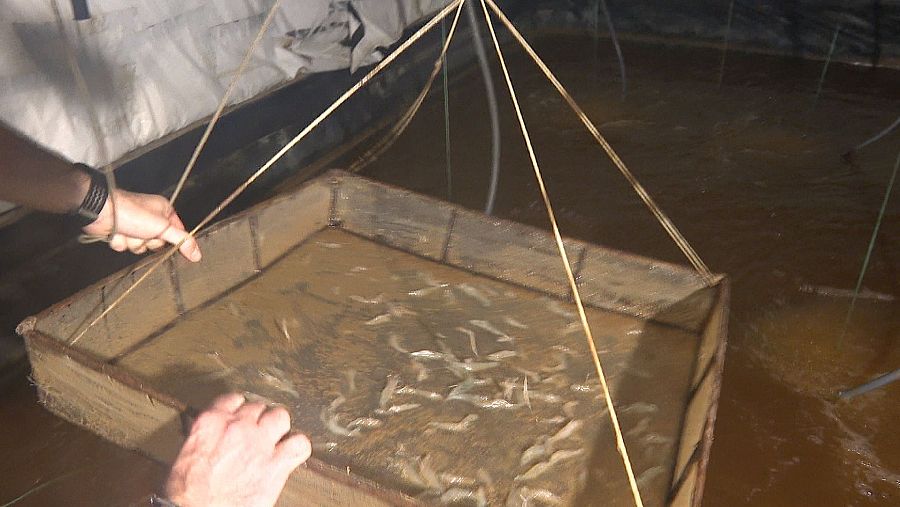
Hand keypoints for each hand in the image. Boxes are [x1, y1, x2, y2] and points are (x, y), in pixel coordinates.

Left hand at [82, 189, 201, 261]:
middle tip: (143, 232)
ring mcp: (135, 226)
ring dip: (133, 243)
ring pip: (141, 247)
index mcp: (164, 211)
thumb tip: (198, 255)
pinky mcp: (122, 232)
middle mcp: (151, 218)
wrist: (102, 211)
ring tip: (128, 231)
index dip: (173, 240)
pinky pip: (126, 246)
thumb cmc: (133, 213)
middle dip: (148, 241)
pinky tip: (117, 233)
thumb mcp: (163, 227)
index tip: (169, 244)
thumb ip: (182, 241)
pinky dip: (121, 242)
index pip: (178, 233)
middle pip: (158, 243)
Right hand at [165, 393, 311, 506]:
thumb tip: (214, 437)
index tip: (241, 418)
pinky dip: (298, 448)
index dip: (239, 410)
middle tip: (256, 435)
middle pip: (258, 407)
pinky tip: (291, 455)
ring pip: (281, 417)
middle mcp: (237, 426)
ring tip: (275, 441)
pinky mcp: (276, 464)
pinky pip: (300, 444)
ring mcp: (259, 443)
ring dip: (279, 428)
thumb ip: (206, 437)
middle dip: (258, 421)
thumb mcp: (187, 455)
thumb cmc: (187, 493)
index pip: (233, 399)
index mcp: (211, 422)